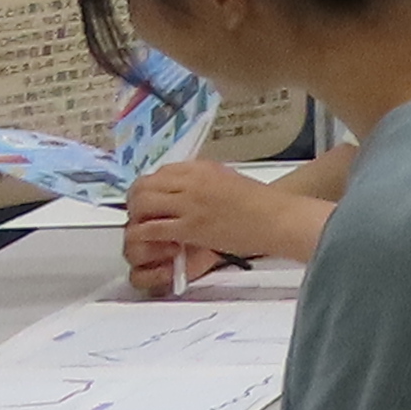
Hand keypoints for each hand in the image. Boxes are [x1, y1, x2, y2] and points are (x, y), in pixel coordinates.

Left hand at [122, 158, 327, 288]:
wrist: (274, 218)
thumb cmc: (257, 202)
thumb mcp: (225, 179)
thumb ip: (200, 181)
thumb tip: (179, 190)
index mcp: (200, 167)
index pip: (160, 172)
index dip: (150, 187)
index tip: (152, 199)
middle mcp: (190, 181)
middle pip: (144, 185)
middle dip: (135, 201)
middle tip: (140, 215)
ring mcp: (188, 203)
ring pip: (142, 204)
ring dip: (138, 217)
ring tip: (145, 228)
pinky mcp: (189, 227)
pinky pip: (153, 228)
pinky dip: (147, 235)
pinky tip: (155, 241)